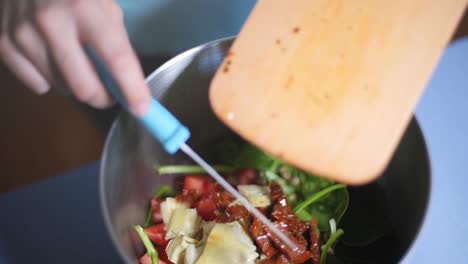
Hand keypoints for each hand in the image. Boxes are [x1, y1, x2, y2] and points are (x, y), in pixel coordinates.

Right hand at [0, 0, 150, 115]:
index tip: (141, 108)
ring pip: (62, 89)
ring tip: (80, 64)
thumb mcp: (104, 6)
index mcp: (84, 8)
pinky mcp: (4, 44)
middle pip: (84, 87)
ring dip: (78, 86)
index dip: (132, 89)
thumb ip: (116, 43)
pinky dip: (51, 80)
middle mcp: (51, 22)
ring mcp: (23, 33)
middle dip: (103, 97)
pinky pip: (38, 84)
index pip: (115, 58)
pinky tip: (53, 59)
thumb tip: (126, 85)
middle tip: (111, 92)